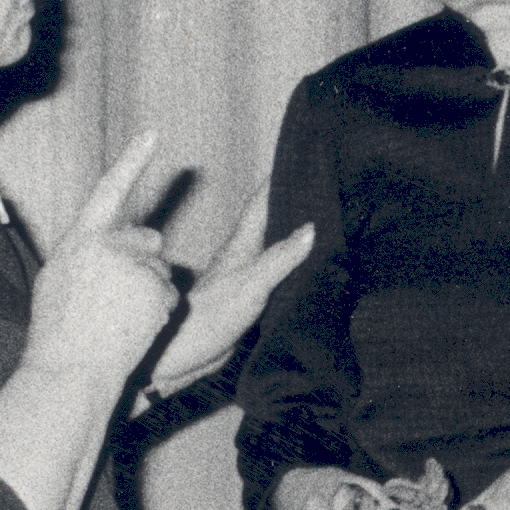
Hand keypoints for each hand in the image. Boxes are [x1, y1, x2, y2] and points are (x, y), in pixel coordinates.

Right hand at [24, 131, 177, 384]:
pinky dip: (159, 313)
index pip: (108, 189)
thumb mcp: (57, 280)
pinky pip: (170, 295)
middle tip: (119, 301)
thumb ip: (84, 254)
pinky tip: (135, 330)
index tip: (153, 133)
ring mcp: (133, 265)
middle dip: (145, 262)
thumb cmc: (57, 333)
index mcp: (78, 238)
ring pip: (162, 271)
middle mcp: (107, 244)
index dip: (132, 160)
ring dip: (151, 293)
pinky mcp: (155, 287)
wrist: (69, 370)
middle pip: (149, 239)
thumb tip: (104, 245)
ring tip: (119, 321)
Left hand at [149, 177, 315, 394]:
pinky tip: (311, 267)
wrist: (182, 358)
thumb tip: (313, 227)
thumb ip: (280, 258)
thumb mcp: (251, 285)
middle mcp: (245, 255)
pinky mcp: (249, 300)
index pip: (265, 199)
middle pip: (273, 218)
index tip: (305, 151)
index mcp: (243, 243)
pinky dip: (294, 264)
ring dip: (295, 231)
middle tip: (325, 180)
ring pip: (276, 245)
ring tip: (326, 217)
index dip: (283, 174)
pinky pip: (277, 272)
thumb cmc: (208, 318)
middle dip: (295, 198)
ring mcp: (247, 277)